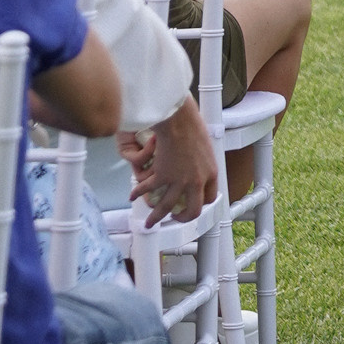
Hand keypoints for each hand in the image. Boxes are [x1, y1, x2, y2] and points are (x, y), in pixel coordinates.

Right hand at [119, 99, 218, 222]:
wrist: (178, 120)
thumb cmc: (193, 126)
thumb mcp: (207, 147)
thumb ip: (204, 162)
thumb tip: (200, 167)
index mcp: (210, 173)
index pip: (210, 197)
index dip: (201, 204)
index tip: (193, 205)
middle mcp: (196, 181)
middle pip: (192, 210)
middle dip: (182, 218)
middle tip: (175, 218)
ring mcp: (178, 180)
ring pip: (166, 207)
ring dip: (156, 217)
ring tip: (150, 223)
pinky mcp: (161, 175)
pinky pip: (148, 190)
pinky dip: (138, 193)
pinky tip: (133, 196)